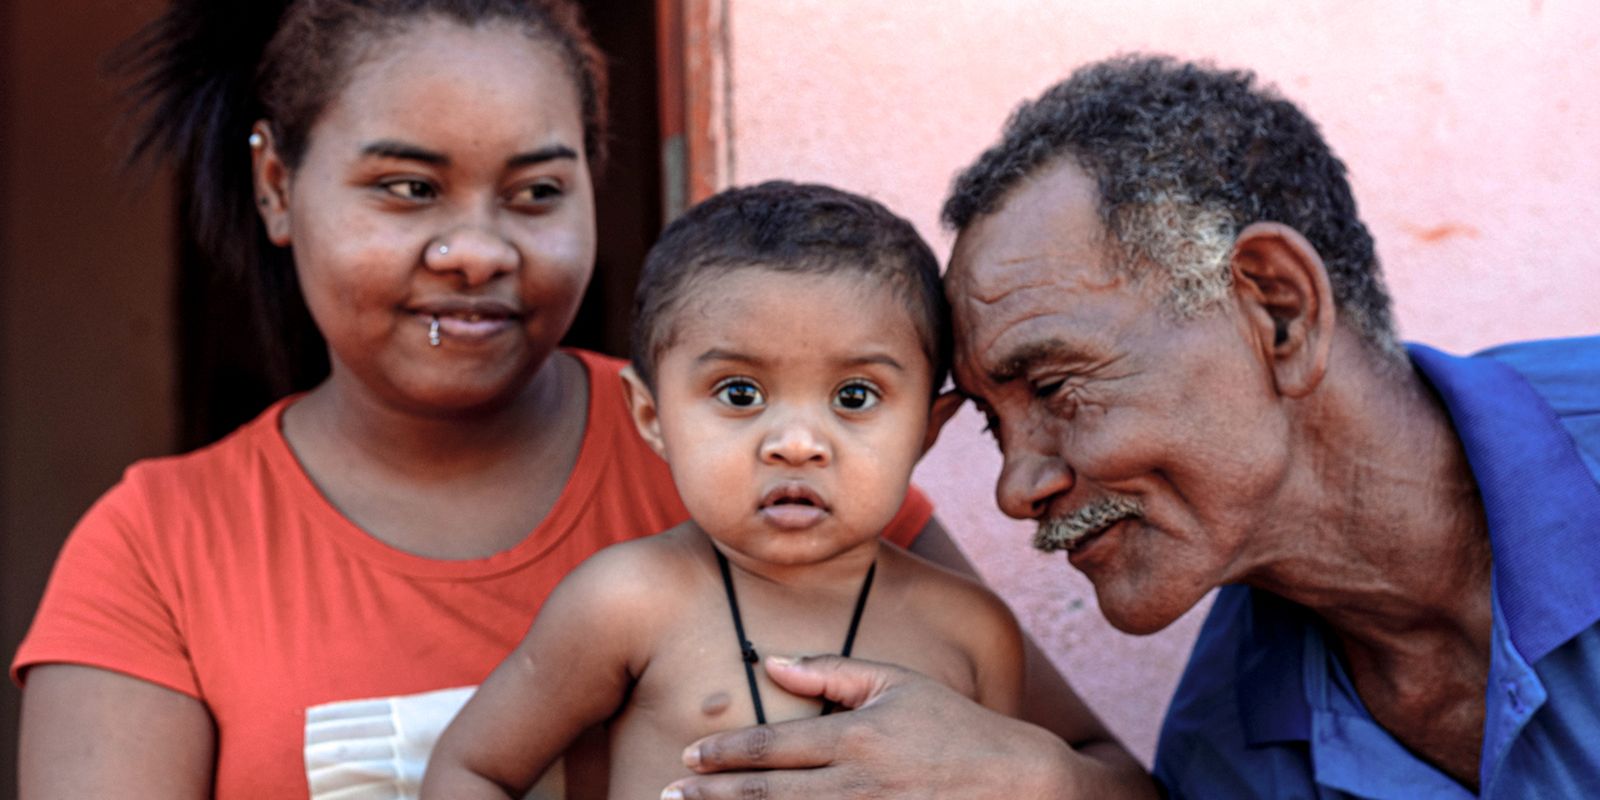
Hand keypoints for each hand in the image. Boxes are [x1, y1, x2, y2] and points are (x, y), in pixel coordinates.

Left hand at [659, 654, 1106, 799]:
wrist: (1021, 785)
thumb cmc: (955, 728)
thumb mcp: (897, 684)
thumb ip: (832, 671)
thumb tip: (771, 661)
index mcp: (857, 738)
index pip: (774, 748)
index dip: (725, 756)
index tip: (690, 759)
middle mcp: (857, 784)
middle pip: (768, 795)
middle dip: (713, 799)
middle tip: (668, 797)